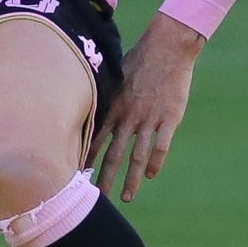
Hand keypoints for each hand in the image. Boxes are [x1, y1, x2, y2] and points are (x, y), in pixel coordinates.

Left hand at [92, 18, 202, 202]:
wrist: (167, 48)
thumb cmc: (139, 59)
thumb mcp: (114, 76)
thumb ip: (105, 95)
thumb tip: (89, 106)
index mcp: (113, 107)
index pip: (96, 139)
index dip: (87, 158)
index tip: (78, 175)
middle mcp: (128, 117)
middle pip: (114, 154)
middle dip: (105, 177)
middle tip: (97, 197)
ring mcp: (149, 119)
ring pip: (137, 156)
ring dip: (130, 179)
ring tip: (126, 197)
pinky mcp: (169, 119)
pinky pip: (161, 146)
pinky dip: (155, 163)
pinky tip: (150, 175)